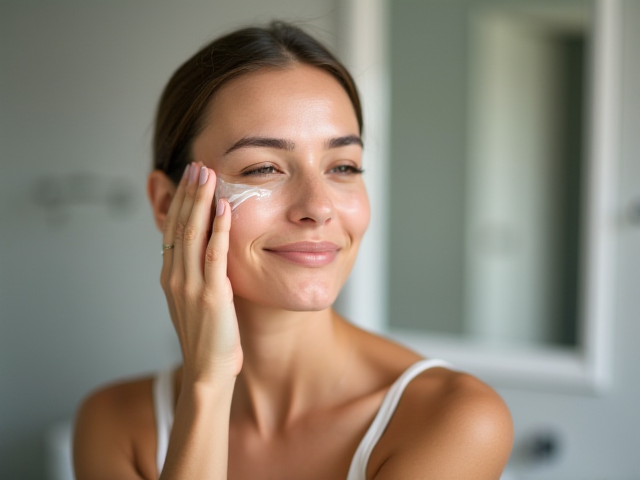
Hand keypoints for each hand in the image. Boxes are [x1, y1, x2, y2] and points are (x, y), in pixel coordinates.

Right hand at [160, 163, 242, 384]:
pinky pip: (214, 256)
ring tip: (207, 174)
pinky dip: (219, 230)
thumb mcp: (194, 299)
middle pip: (179, 225)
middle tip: (197, 164)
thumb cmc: (207, 336)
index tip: (189, 176)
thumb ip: (196, 272)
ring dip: (200, 202)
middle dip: (188, 192)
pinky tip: (224, 208)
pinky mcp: (211, 296)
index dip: (180, 200)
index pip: (172, 229)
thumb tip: (207, 246)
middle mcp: (175, 277)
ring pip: (192, 234)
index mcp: (170, 276)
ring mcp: (190, 286)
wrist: (207, 372)